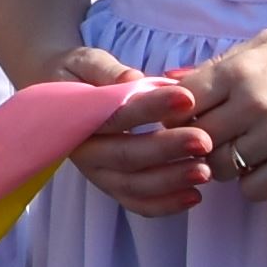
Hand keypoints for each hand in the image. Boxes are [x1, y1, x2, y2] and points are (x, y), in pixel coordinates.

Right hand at [53, 47, 214, 218]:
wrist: (61, 96)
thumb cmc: (78, 75)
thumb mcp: (86, 62)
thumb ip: (108, 71)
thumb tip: (132, 80)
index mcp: (76, 118)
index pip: (115, 115)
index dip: (150, 108)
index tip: (187, 98)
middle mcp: (85, 152)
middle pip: (126, 156)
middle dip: (167, 149)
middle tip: (204, 141)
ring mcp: (98, 173)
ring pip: (133, 185)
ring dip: (170, 181)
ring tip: (205, 170)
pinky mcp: (112, 186)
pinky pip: (137, 203)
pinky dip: (165, 205)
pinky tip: (193, 196)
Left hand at [159, 24, 266, 209]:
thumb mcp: (266, 44)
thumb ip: (220, 65)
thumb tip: (171, 82)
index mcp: (241, 70)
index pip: (182, 102)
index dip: (176, 113)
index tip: (186, 117)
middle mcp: (254, 104)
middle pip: (195, 138)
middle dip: (195, 141)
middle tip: (209, 139)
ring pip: (220, 168)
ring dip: (223, 165)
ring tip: (239, 152)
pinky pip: (252, 190)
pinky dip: (251, 183)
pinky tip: (262, 167)